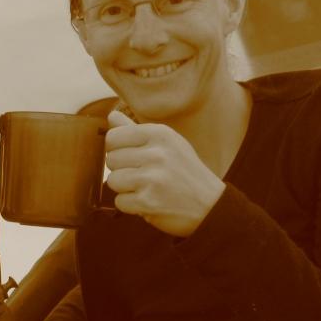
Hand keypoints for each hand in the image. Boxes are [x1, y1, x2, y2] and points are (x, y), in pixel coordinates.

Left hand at [104, 109, 224, 236]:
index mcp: (160, 134)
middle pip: (111, 160)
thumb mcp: (167, 144)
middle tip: (143, 176)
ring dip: (125, 189)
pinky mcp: (147, 201)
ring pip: (113, 180)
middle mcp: (157, 153)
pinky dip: (131, 205)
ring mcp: (152, 178)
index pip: (113, 137)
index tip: (132, 157)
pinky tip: (148, 201)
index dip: (117, 150)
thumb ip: (135, 130)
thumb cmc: (184, 172)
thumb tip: (111, 115)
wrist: (209, 204)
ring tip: (146, 188)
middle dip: (122, 170)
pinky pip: (120, 201)